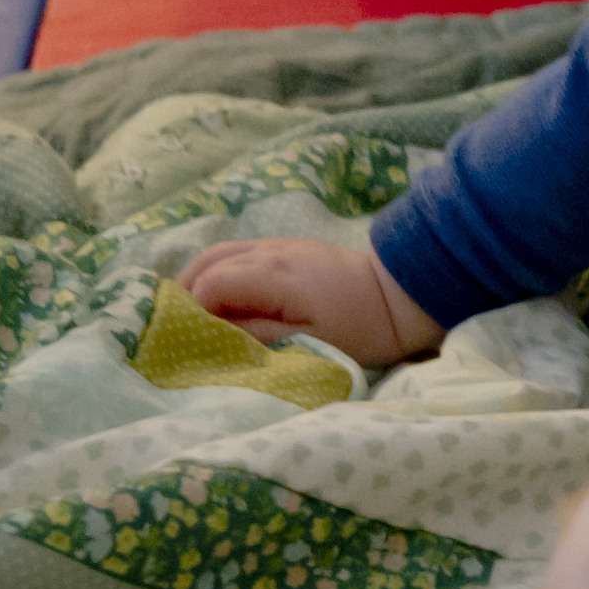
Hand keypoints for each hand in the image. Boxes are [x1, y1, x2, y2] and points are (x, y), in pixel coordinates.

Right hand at [179, 239, 445, 366]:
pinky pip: (239, 254)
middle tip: (181, 331)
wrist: (407, 295)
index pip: (208, 284)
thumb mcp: (311, 343)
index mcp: (274, 274)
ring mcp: (280, 245)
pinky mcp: (290, 249)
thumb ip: (257, 337)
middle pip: (206, 262)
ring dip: (201, 281)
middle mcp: (271, 251)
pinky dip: (221, 274)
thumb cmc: (365, 328)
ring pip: (220, 253)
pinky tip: (225, 301)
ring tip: (197, 318)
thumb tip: (209, 336)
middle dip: (186, 294)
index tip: (186, 343)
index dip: (191, 314)